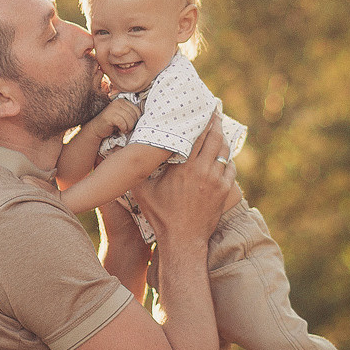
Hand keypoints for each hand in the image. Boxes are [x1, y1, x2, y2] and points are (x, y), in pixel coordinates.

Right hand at [98, 98, 138, 135]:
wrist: (97, 128)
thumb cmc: (112, 123)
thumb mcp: (122, 116)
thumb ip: (130, 114)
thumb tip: (144, 118)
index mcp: (122, 101)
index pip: (137, 110)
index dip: (137, 119)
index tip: (132, 125)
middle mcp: (118, 102)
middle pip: (133, 115)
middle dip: (132, 124)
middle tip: (128, 129)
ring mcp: (113, 108)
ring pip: (129, 119)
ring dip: (128, 127)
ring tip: (124, 130)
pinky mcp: (110, 115)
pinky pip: (122, 123)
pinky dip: (123, 128)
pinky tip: (120, 130)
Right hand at [132, 112, 229, 248]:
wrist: (183, 240)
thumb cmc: (161, 215)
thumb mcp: (142, 191)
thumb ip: (135, 170)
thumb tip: (119, 152)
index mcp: (184, 167)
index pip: (197, 135)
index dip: (201, 120)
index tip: (202, 109)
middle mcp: (203, 170)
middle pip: (215, 138)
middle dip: (215, 123)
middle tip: (214, 112)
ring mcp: (216, 180)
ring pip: (224, 152)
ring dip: (222, 140)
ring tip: (219, 131)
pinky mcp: (224, 191)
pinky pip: (230, 168)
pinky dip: (227, 159)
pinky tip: (223, 156)